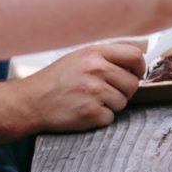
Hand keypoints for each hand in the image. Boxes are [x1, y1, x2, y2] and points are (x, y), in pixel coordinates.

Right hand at [15, 42, 144, 134]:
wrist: (31, 102)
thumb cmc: (55, 80)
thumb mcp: (79, 57)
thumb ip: (105, 57)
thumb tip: (135, 61)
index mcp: (94, 53)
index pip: (134, 55)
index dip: (139, 67)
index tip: (135, 74)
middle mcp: (96, 70)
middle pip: (133, 83)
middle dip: (124, 90)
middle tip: (106, 92)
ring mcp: (94, 92)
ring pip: (123, 102)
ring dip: (111, 105)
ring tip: (90, 100)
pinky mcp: (90, 112)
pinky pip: (110, 117)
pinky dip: (100, 117)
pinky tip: (85, 110)